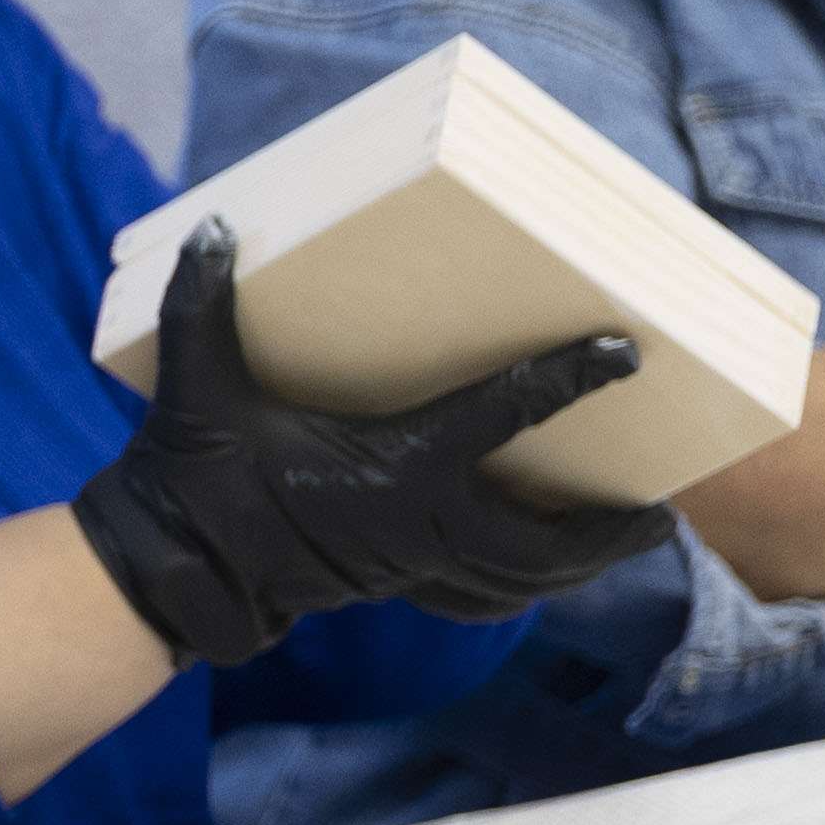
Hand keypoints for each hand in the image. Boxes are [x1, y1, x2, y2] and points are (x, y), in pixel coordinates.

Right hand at [67, 222, 677, 665]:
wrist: (164, 568)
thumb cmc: (188, 476)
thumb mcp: (197, 386)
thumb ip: (203, 304)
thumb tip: (212, 225)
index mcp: (388, 470)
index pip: (501, 417)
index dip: (567, 380)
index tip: (624, 354)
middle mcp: (413, 527)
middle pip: (542, 540)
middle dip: (608, 531)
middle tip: (661, 509)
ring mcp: (406, 566)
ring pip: (520, 581)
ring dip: (581, 565)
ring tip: (629, 540)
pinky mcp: (392, 585)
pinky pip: (480, 599)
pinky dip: (525, 588)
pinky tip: (547, 574)